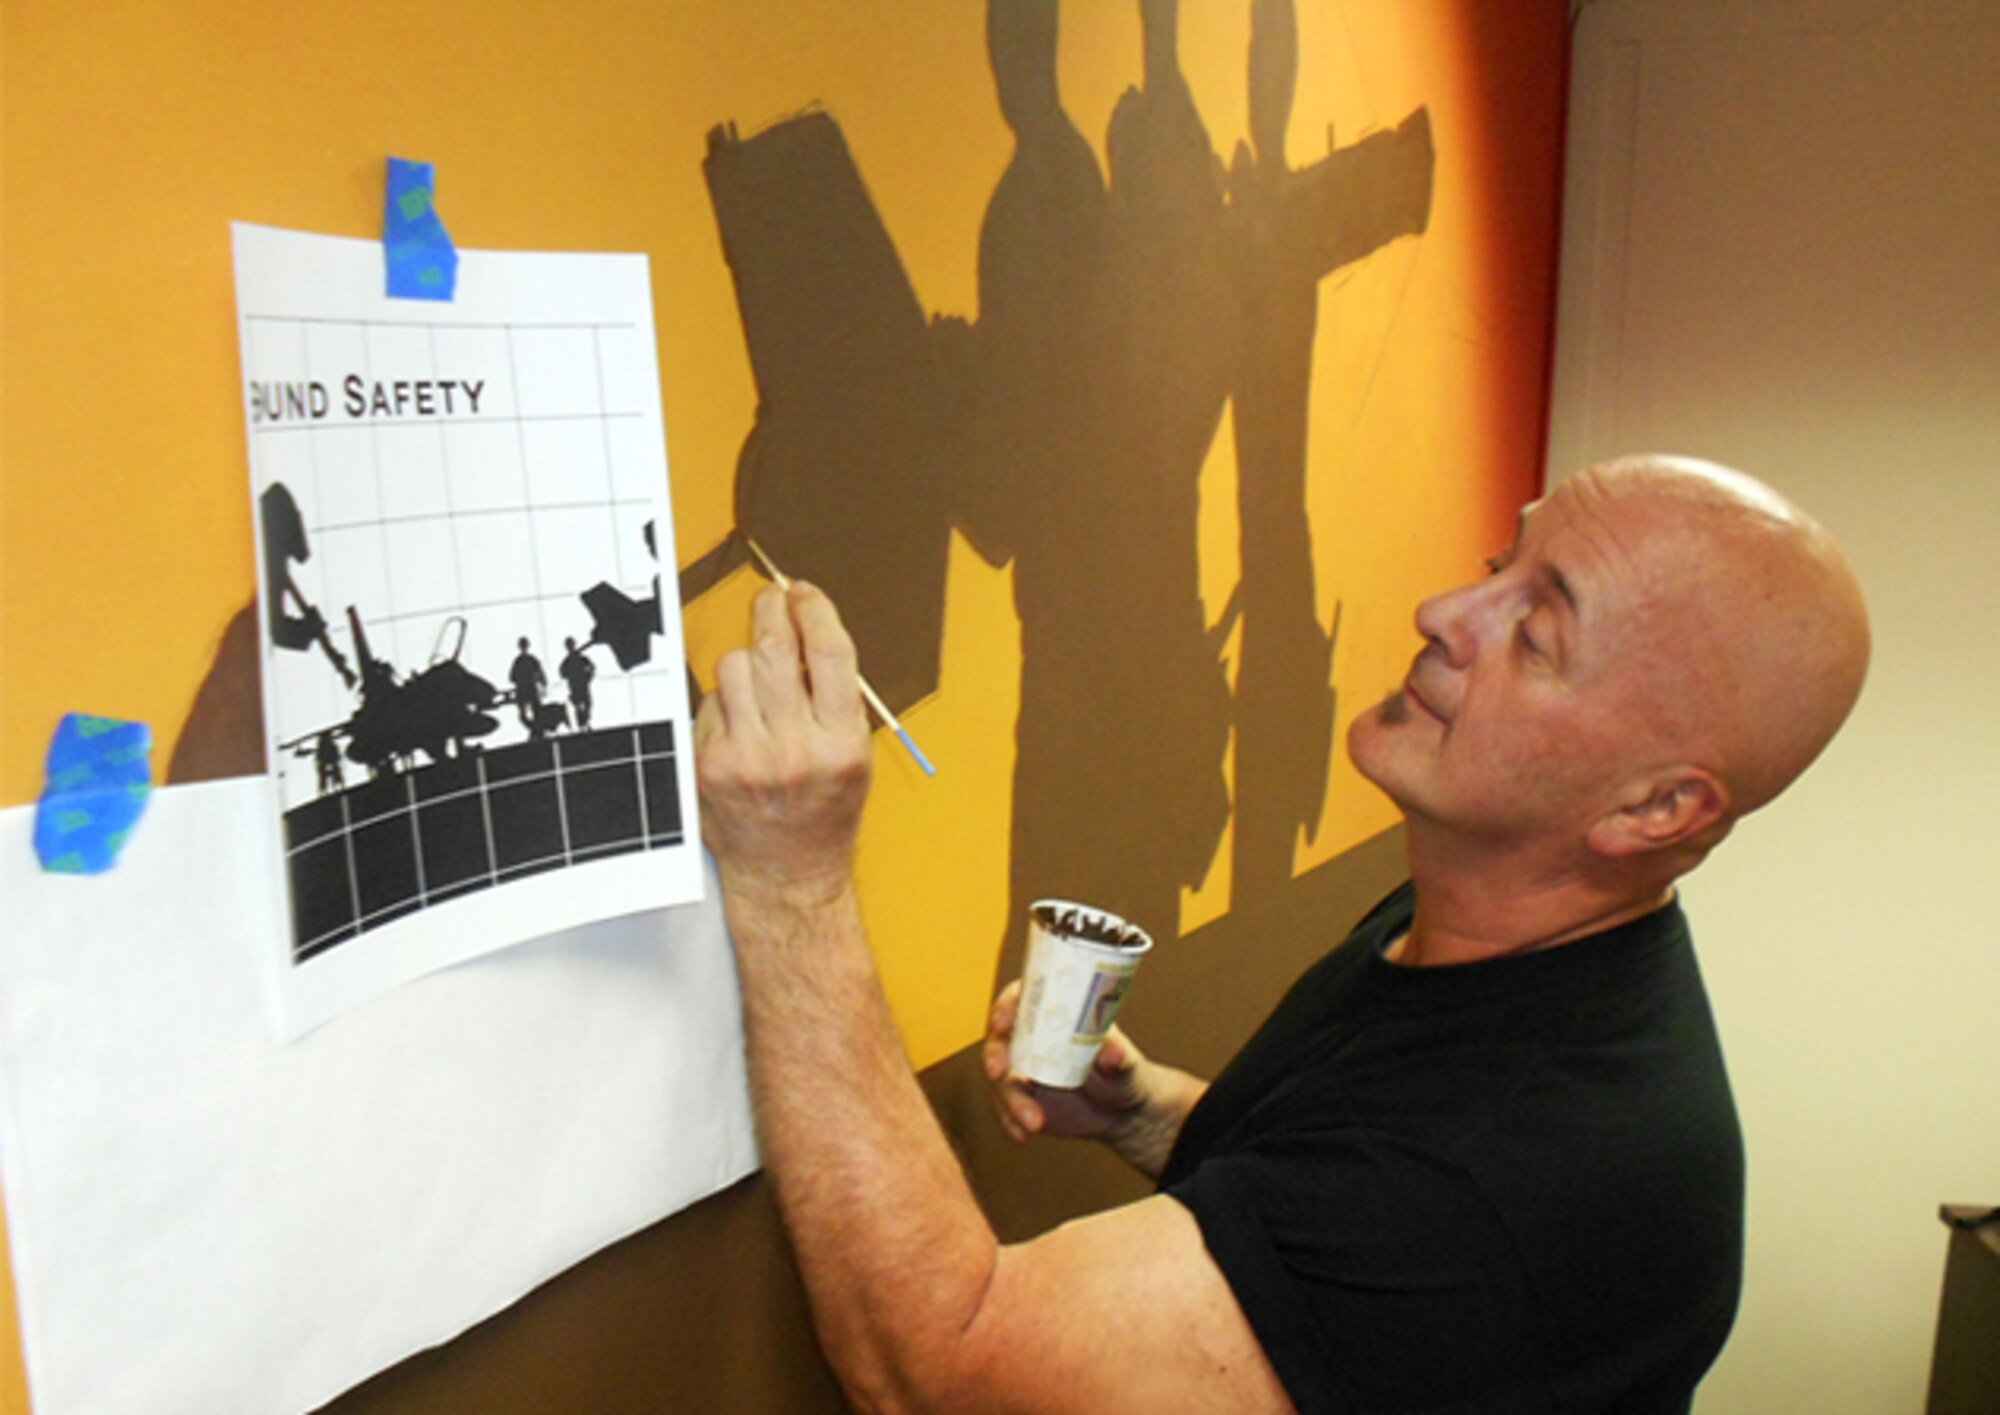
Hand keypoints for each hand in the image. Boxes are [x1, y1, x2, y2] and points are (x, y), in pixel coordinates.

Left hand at [694, 582, 872, 909]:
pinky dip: (724, 705)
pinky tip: (740, 728)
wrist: (786, 875)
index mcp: (841, 743)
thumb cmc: (824, 811)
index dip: (815, 610)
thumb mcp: (854, 754)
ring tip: (760, 686)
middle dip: (771, 611)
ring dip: (746, 663)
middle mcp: (794, 749)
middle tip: (772, 600)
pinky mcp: (708, 766)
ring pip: (733, 668)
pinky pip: (710, 703)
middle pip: (774, 649)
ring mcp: (745, 758)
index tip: (804, 593)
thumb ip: (836, 696)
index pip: (829, 652)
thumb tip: (807, 627)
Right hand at [981, 979, 1148, 1144]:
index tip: (1002, 1021)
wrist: (1121, 1112)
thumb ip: (1117, 1056)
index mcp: (1054, 1013)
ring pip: (1001, 1079)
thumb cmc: (1123, 1072)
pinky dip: (1011, 1121)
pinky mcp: (1021, 1098)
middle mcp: (1032, 1037)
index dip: (1006, 1005)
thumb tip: (1113, 1051)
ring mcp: (1023, 1069)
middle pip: (1000, 1037)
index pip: (1022, 997)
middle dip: (994, 1054)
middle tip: (999, 1072)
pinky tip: (1024, 1134)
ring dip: (1010, 1100)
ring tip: (1034, 1121)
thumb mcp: (1124, 1063)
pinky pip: (1006, 1108)